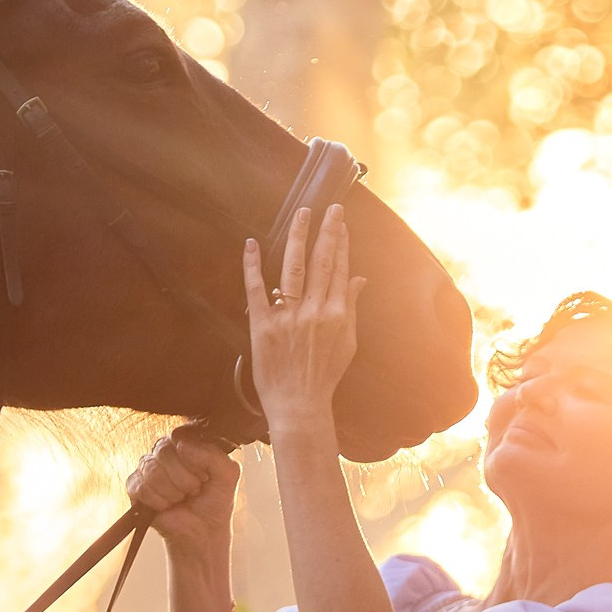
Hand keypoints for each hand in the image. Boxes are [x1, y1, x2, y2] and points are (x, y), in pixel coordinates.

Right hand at [127, 430, 240, 560]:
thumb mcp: (228, 474)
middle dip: (184, 477)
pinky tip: (167, 505)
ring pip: (151, 469)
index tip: (204, 475)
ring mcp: (148, 467)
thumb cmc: (215, 500)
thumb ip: (213, 455)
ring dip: (172, 491)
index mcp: (187, 442)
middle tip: (194, 490)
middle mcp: (166, 450)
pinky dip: (158, 501)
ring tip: (181, 498)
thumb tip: (182, 446)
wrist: (203, 531)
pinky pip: (140, 486)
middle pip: (164, 450)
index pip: (180, 435)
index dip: (192, 457)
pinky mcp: (135, 486)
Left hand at [245, 202, 364, 442]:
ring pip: (293, 269)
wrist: (300, 405)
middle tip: (328, 207)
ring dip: (297, 238)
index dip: (341, 243)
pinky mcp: (262, 326)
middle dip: (326, 231)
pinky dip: (253, 266)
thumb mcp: (347, 342)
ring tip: (301, 214)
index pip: (340, 270)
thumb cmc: (324, 376)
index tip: (340, 222)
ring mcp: (287, 318)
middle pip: (321, 263)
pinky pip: (256, 290)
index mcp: (337, 315)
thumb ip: (351, 307)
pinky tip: (253, 244)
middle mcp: (314, 312)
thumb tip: (359, 279)